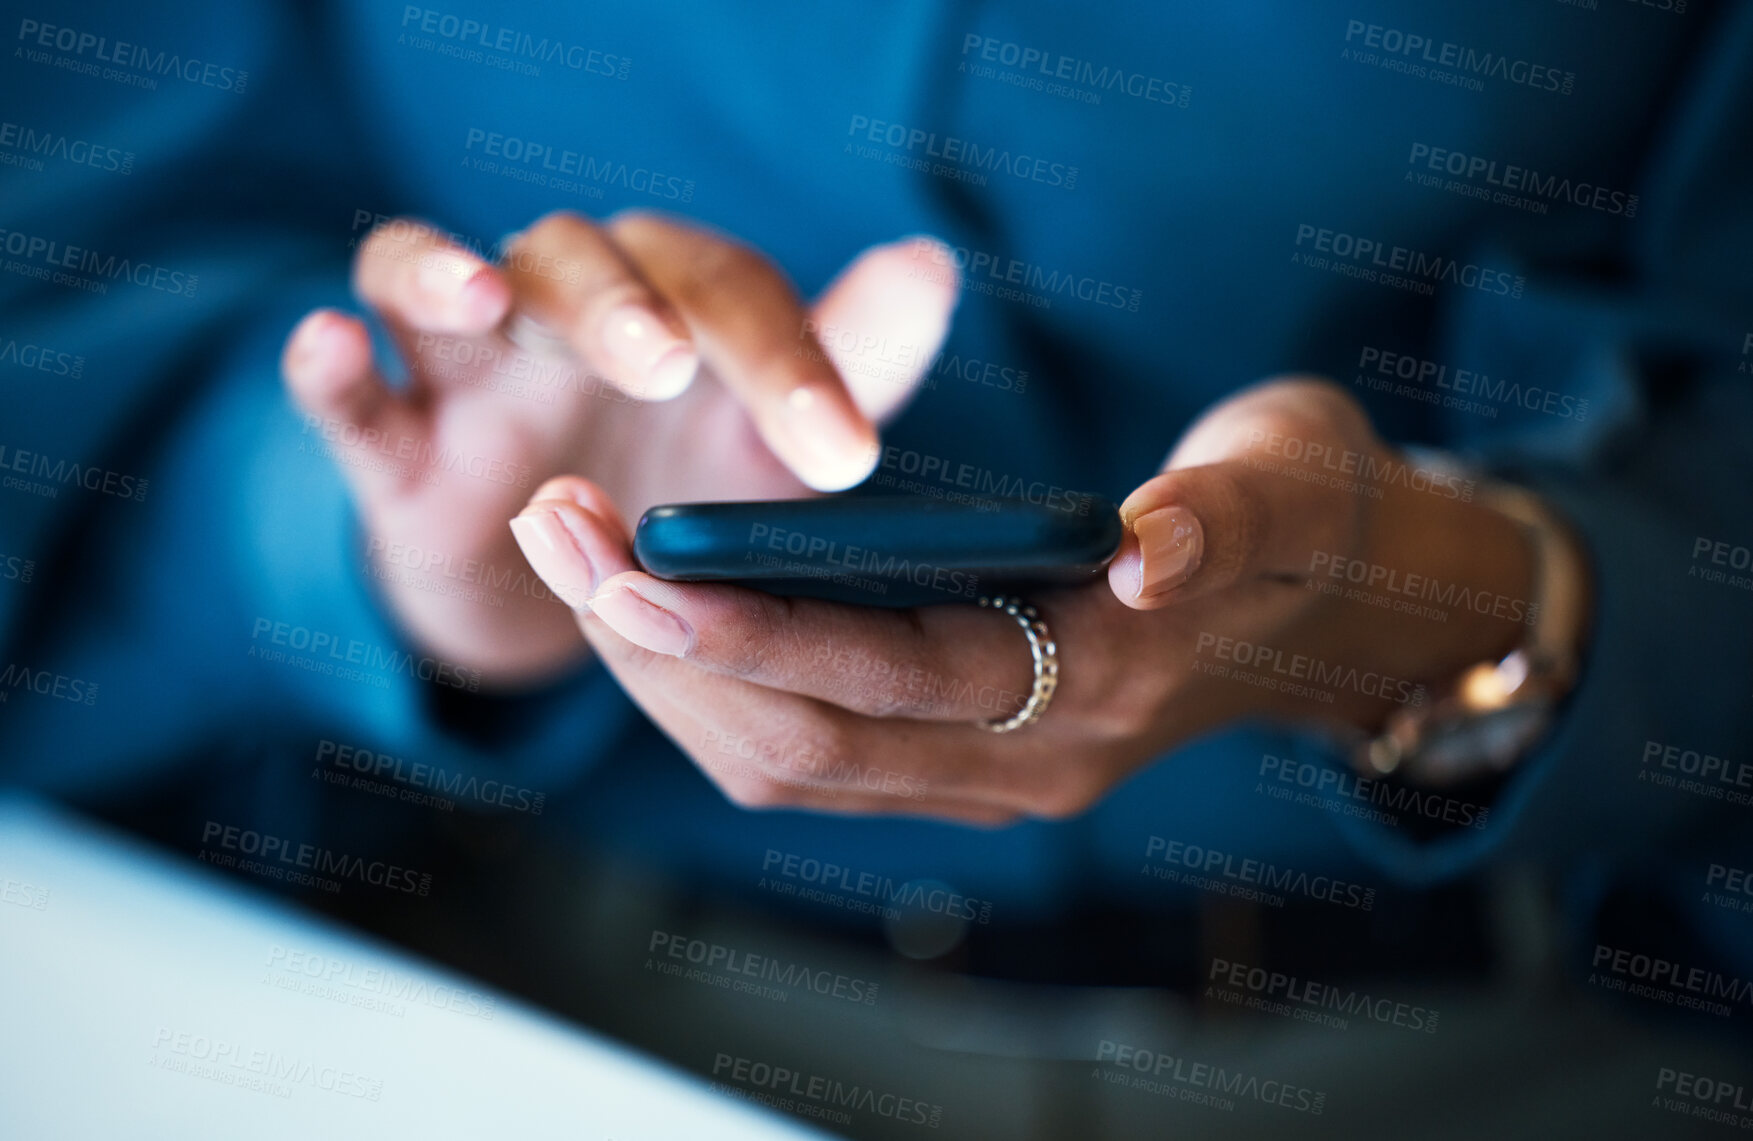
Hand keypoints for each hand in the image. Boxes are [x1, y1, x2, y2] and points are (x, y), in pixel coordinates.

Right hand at [281, 213, 957, 684]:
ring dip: (447, 275)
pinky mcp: (394, 449)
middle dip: (618, 307)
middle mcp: (564, 313)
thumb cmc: (687, 491)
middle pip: (577, 260)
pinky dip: (326, 364)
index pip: (728, 295)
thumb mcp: (777, 447)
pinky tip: (328, 343)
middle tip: (666, 369)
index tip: (845, 459)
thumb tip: (934, 265)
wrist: (576, 592)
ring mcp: (466, 373)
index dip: (786, 365)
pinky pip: (348, 394)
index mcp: (672, 303)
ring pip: (431, 280)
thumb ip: (852, 361)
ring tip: (481, 297)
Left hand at [511, 378, 1543, 823]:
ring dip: (665, 672)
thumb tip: (1142, 552)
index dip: (762, 637)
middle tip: (556, 531)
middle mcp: (1032, 761)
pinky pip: (808, 753)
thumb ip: (1219, 516)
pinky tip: (651, 605)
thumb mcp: (1286, 483)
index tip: (638, 570)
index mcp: (1104, 686)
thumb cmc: (1301, 519)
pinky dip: (713, 689)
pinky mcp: (960, 756)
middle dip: (665, 653)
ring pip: (788, 763)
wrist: (1334, 604)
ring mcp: (991, 773)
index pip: (899, 681)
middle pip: (808, 744)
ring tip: (572, 550)